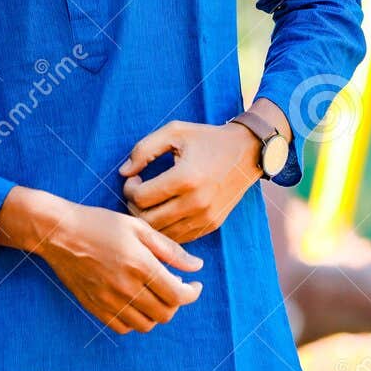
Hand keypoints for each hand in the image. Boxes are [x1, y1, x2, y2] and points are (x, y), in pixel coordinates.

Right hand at [27, 198, 203, 334]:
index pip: (178, 295)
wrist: (58, 233)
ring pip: (145, 325)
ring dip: (156, 313)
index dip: (192, 293)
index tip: (194, 285)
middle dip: (175, 302)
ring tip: (153, 295)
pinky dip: (134, 320)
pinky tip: (134, 302)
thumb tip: (197, 267)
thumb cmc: (99, 224)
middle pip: (165, 313)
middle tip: (172, 286)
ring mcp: (109, 301)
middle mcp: (126, 287)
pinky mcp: (95, 307)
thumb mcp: (138, 227)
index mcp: (140, 264)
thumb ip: (170, 249)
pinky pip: (123, 328)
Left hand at [118, 120, 263, 242]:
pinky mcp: (211, 225)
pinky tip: (164, 210)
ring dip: (148, 220)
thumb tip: (123, 172)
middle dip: (134, 206)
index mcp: (186, 178)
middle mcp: (196, 202)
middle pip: (147, 220)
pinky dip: (165, 227)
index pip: (141, 198)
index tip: (134, 177)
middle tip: (138, 191)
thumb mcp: (174, 132)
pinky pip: (179, 237)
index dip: (129, 188)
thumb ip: (144, 150)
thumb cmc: (206, 139)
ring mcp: (206, 217)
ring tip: (150, 201)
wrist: (247, 152)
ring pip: (162, 233)